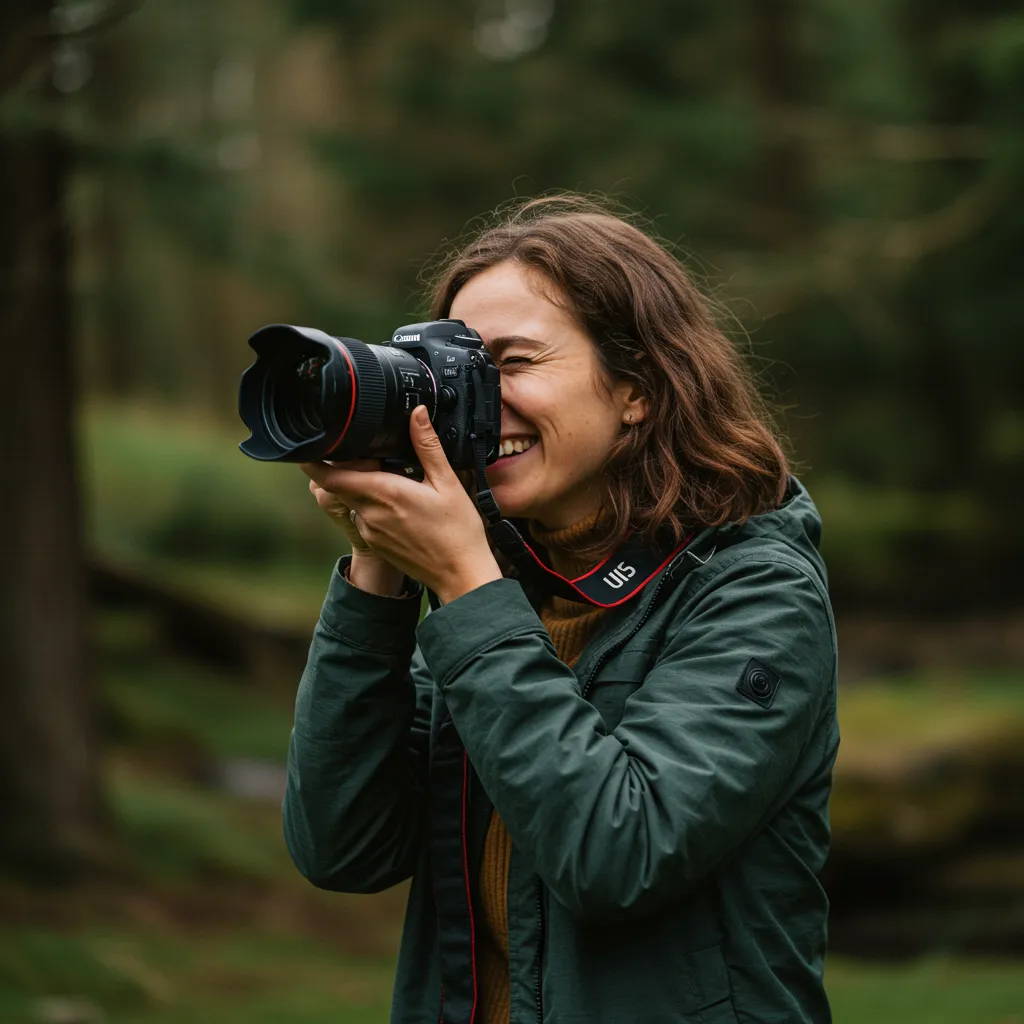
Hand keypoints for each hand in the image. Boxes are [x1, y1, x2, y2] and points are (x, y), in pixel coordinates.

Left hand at [301, 406, 502, 602]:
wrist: (460, 574)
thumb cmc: (458, 531)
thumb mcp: (448, 482)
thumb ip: (427, 446)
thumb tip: (418, 413)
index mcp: (384, 493)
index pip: (331, 476)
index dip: (313, 462)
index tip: (311, 447)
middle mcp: (370, 514)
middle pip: (340, 484)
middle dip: (347, 468)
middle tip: (374, 458)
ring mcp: (370, 531)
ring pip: (353, 500)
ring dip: (363, 488)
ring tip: (396, 483)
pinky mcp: (375, 543)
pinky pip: (364, 517)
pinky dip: (373, 506)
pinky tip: (401, 507)